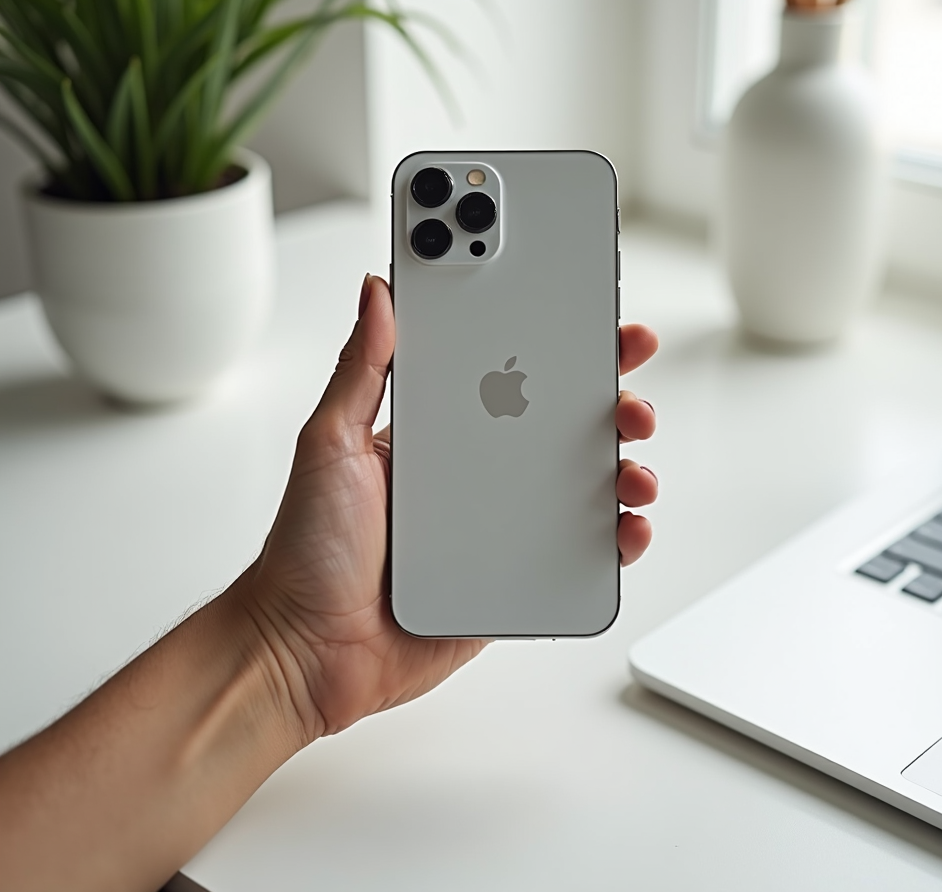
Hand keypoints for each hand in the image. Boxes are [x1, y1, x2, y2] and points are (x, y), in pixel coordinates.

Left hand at [238, 275, 658, 742]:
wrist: (308, 651)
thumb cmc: (309, 548)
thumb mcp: (329, 443)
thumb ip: (361, 369)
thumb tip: (378, 290)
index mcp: (439, 430)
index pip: (509, 372)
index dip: (557, 343)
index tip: (595, 319)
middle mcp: (476, 470)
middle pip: (560, 423)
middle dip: (610, 401)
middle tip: (628, 399)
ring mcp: (499, 523)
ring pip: (582, 484)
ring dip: (624, 468)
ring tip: (632, 469)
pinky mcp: (514, 573)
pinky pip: (579, 549)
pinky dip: (616, 538)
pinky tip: (625, 529)